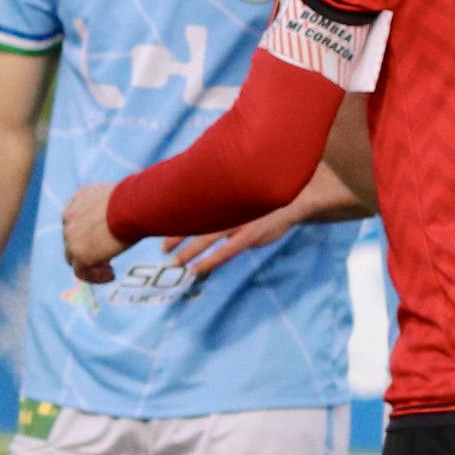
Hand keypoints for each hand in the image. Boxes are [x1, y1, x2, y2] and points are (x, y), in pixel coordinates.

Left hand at [61, 181, 126, 284]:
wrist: (133, 206)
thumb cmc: (136, 200)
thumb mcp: (120, 198)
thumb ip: (116, 209)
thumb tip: (138, 223)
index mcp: (79, 199)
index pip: (76, 219)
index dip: (86, 232)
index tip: (103, 239)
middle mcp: (70, 217)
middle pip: (72, 239)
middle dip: (88, 248)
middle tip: (106, 257)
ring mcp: (71, 237)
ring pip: (74, 257)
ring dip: (90, 264)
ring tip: (110, 270)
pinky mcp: (79, 254)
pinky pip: (81, 273)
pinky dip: (94, 277)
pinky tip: (111, 276)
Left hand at [168, 191, 312, 282]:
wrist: (297, 195)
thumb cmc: (264, 190)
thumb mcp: (242, 185)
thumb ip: (223, 190)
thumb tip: (199, 192)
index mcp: (224, 191)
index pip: (192, 203)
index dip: (174, 215)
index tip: (157, 224)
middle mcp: (228, 205)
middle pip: (194, 221)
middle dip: (176, 235)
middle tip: (162, 248)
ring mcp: (239, 220)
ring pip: (207, 236)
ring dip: (188, 251)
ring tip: (174, 262)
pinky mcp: (251, 235)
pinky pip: (226, 251)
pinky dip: (211, 260)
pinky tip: (198, 269)